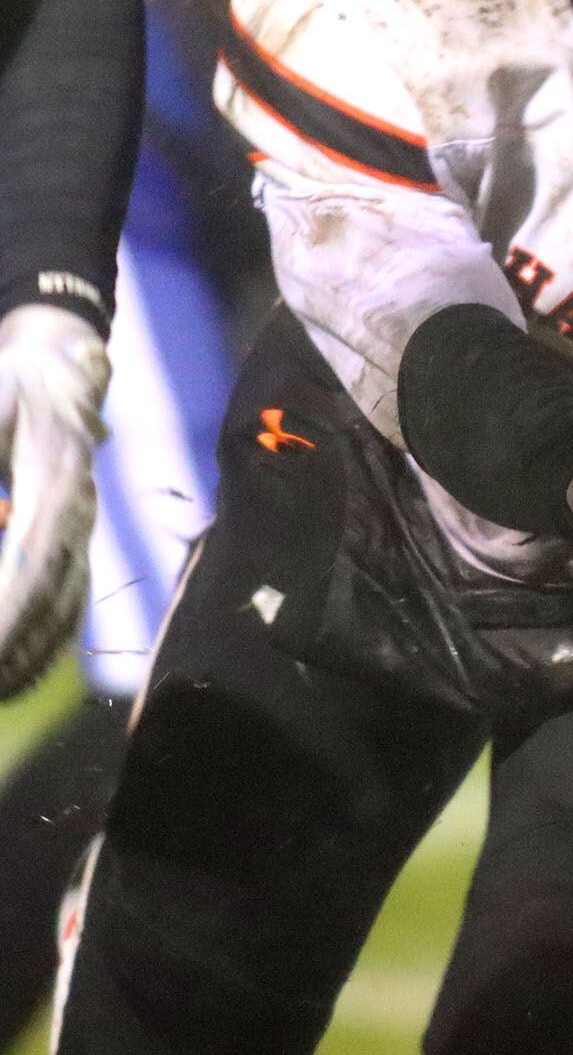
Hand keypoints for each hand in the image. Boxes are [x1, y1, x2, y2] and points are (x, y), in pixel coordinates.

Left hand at [0, 304, 107, 695]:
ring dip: (33, 653)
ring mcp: (81, 524)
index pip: (35, 561)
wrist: (59, 361)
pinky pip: (69, 595)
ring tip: (1, 693)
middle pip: (55, 593)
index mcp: (55, 480)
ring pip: (66, 602)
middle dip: (18, 647)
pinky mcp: (75, 533)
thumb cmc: (13, 382)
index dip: (12, 612)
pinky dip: (48, 637)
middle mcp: (77, 511)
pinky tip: (23, 670)